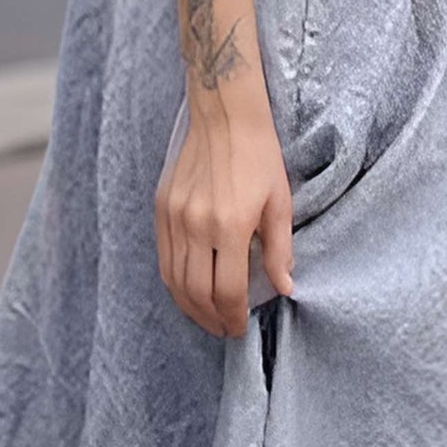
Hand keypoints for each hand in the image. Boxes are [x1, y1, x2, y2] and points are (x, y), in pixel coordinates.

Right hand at [155, 81, 295, 337]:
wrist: (225, 116)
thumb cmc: (259, 157)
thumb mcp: (280, 203)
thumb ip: (279, 250)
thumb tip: (284, 288)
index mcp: (230, 226)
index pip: (227, 290)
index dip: (233, 317)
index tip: (239, 328)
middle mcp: (196, 225)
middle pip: (196, 292)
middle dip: (211, 318)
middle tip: (223, 329)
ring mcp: (174, 217)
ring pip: (173, 279)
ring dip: (189, 306)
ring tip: (205, 316)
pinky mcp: (161, 207)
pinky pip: (163, 257)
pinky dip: (174, 281)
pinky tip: (187, 289)